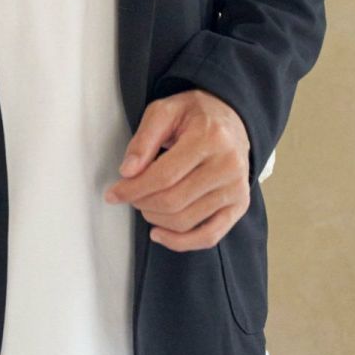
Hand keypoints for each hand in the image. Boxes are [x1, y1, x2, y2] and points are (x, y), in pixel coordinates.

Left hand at [102, 89, 250, 250]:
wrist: (231, 118)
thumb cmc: (195, 114)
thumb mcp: (164, 111)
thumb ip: (144, 140)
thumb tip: (127, 172)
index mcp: (210, 137)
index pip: (164, 175)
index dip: (134, 189)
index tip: (114, 193)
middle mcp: (228, 165)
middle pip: (174, 201)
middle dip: (142, 203)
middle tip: (129, 195)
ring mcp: (237, 188)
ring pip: (186, 221)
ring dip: (156, 219)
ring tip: (144, 205)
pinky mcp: (240, 205)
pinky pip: (209, 236)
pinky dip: (181, 242)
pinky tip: (160, 233)